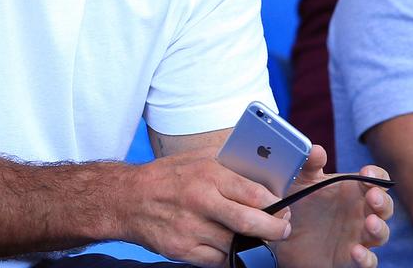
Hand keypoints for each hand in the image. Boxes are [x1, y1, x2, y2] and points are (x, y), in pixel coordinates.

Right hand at [118, 151, 291, 266]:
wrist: (128, 199)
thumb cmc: (170, 175)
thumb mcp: (200, 156)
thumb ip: (231, 158)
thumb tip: (264, 161)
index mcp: (209, 174)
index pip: (254, 193)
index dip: (276, 204)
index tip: (285, 207)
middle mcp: (201, 201)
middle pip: (249, 222)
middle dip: (275, 229)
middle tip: (283, 229)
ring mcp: (190, 228)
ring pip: (234, 244)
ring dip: (248, 242)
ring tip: (254, 234)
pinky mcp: (181, 249)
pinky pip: (216, 260)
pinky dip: (227, 255)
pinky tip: (228, 244)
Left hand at [272, 145, 392, 267]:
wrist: (283, 237)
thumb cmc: (300, 206)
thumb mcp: (300, 183)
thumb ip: (308, 165)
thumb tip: (316, 150)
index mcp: (354, 192)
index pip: (377, 180)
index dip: (377, 175)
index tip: (365, 173)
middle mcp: (361, 214)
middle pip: (384, 207)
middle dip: (382, 202)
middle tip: (372, 197)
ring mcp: (358, 238)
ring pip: (381, 234)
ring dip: (379, 228)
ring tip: (370, 223)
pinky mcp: (349, 260)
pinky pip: (367, 262)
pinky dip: (366, 259)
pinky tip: (356, 252)